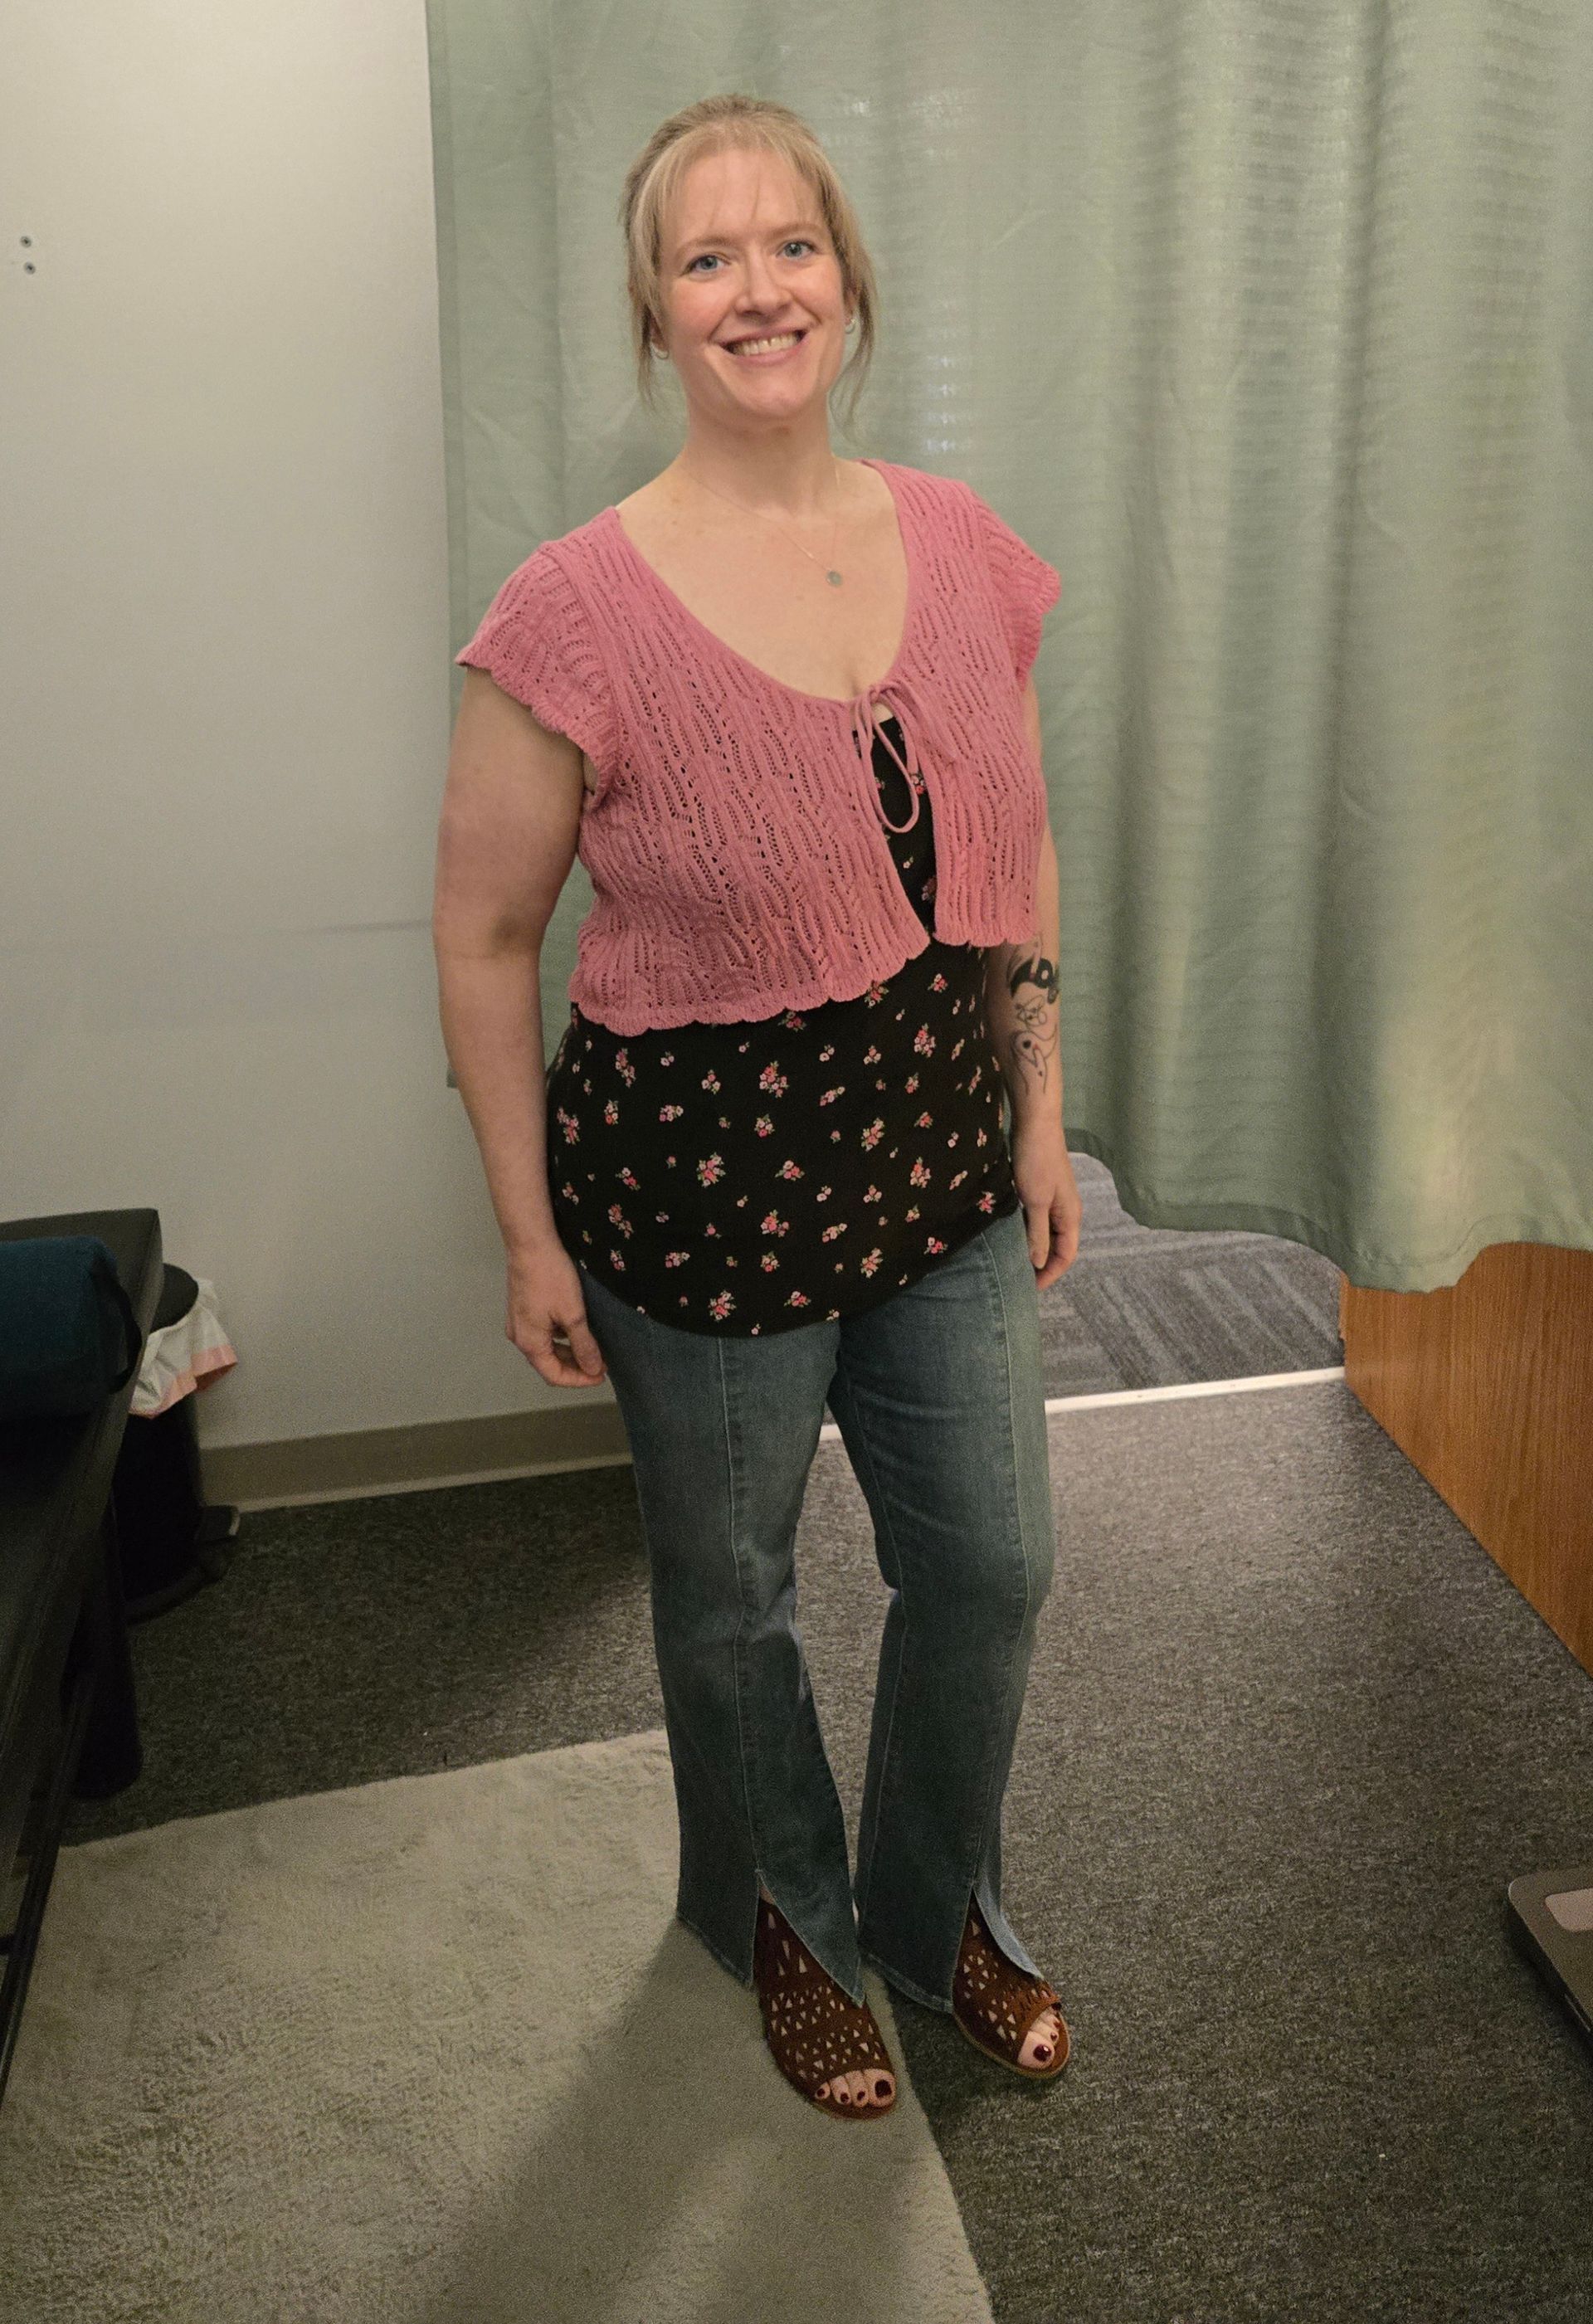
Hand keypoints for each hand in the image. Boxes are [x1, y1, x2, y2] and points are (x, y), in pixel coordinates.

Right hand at [505, 1239, 608, 1387]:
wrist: (531, 1244)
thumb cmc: (549, 1276)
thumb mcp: (573, 1315)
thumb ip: (584, 1346)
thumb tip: (593, 1369)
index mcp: (529, 1343)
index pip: (555, 1376)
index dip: (580, 1380)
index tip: (601, 1376)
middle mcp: (519, 1336)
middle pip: (549, 1364)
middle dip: (576, 1367)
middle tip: (601, 1363)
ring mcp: (519, 1323)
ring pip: (546, 1348)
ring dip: (569, 1352)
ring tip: (593, 1348)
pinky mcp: (522, 1310)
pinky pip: (542, 1333)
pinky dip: (560, 1338)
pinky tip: (577, 1329)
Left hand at [1010, 1116, 1080, 1290]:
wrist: (1035, 1123)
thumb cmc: (1037, 1159)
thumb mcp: (1035, 1201)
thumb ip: (1037, 1233)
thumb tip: (1037, 1263)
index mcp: (1071, 1216)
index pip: (1066, 1256)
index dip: (1049, 1274)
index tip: (1029, 1288)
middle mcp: (1065, 1211)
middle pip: (1057, 1247)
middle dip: (1040, 1265)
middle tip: (1018, 1280)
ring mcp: (1053, 1200)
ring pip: (1045, 1234)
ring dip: (1032, 1249)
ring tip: (1012, 1263)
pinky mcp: (1039, 1191)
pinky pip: (1035, 1221)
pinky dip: (1025, 1232)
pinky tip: (1009, 1237)